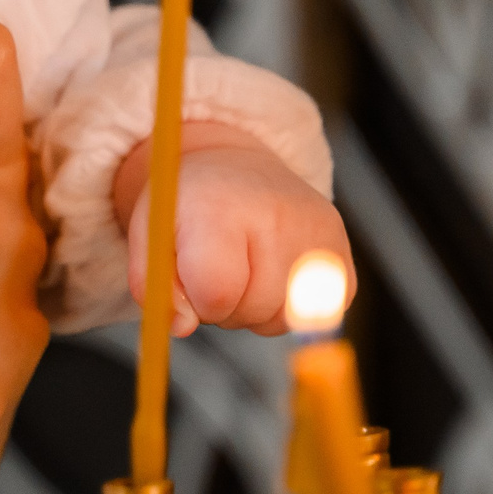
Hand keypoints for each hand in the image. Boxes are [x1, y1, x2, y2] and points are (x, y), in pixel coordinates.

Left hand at [112, 121, 352, 336]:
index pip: (217, 291)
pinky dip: (286, 307)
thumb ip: (153, 284)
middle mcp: (279, 214)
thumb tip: (182, 326)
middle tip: (217, 271)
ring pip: (282, 319)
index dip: (197, 301)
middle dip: (225, 306)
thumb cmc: (187, 206)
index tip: (191, 280)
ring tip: (244, 270)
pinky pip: (314, 315)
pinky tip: (271, 272)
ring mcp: (319, 232)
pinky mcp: (342, 251)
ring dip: (255, 310)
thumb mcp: (150, 234)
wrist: (234, 167)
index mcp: (222, 207)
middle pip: (253, 309)